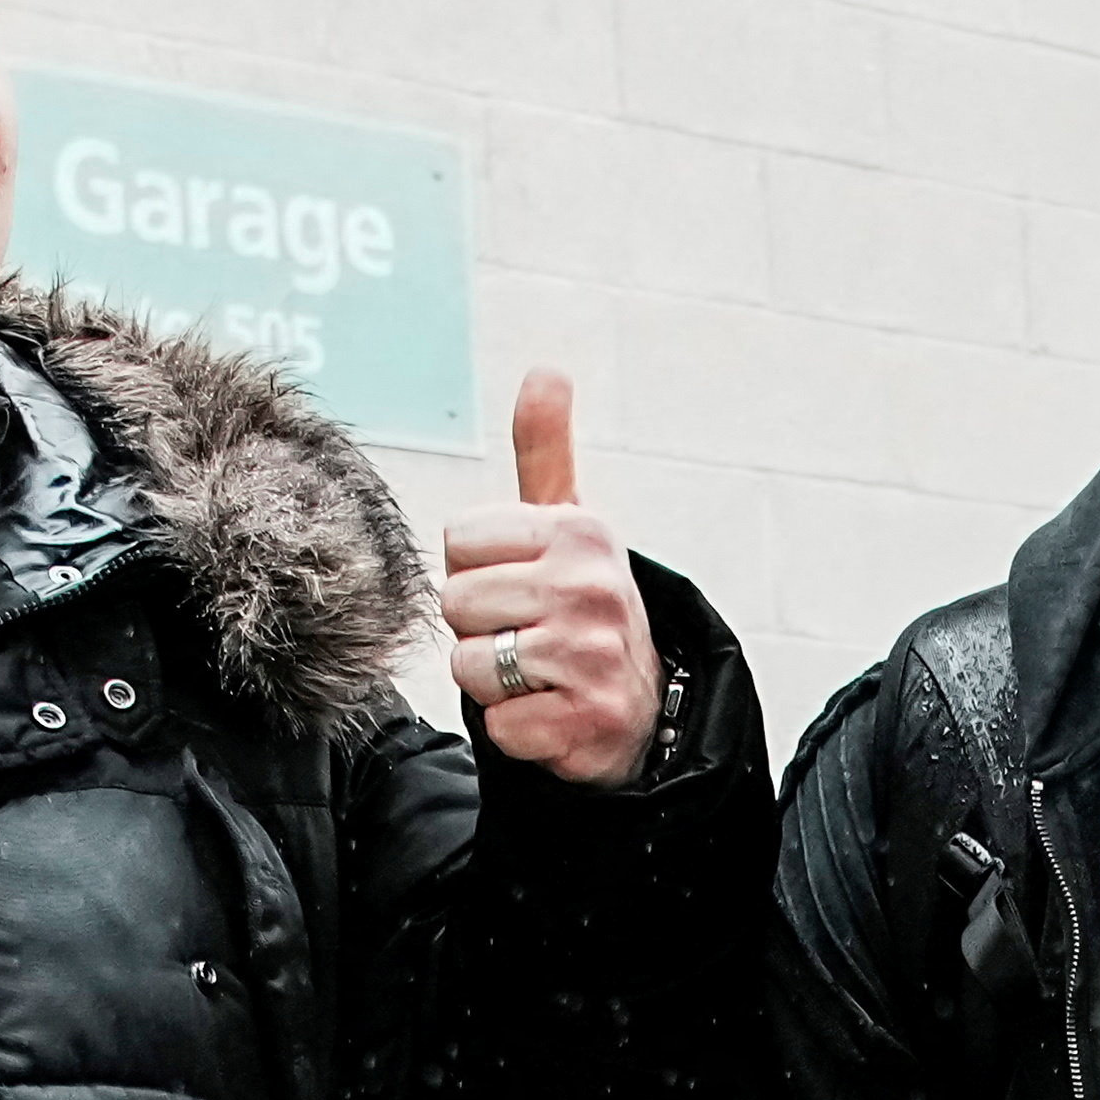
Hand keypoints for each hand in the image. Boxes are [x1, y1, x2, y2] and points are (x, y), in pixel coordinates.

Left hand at [442, 368, 660, 787]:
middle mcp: (590, 587)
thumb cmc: (583, 605)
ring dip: (494, 681)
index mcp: (579, 532)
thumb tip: (546, 370)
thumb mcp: (570, 524)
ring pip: (470, 665)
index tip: (521, 584)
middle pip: (457, 603)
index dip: (477, 570)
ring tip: (538, 674)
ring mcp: (591, 657)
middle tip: (529, 633)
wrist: (642, 706)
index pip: (458, 543)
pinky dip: (517, 729)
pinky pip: (500, 725)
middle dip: (481, 627)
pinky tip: (553, 713)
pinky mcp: (586, 723)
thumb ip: (546, 450)